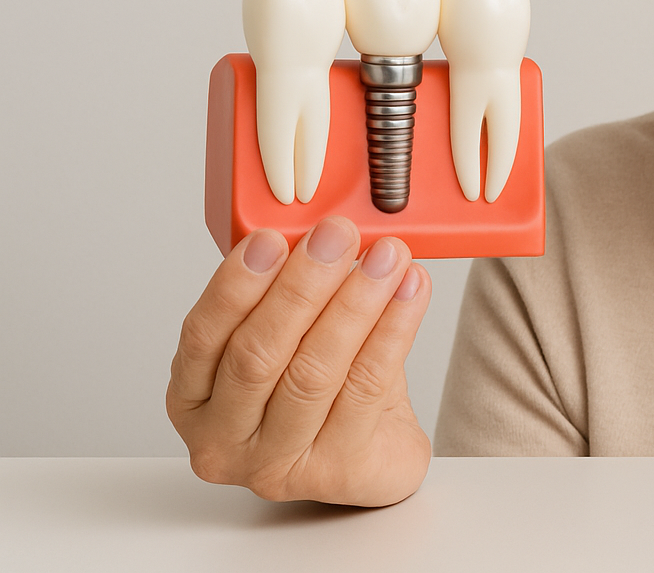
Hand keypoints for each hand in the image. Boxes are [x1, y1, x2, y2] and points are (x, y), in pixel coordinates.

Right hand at [167, 216, 432, 505]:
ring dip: (355, 304)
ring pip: (314, 373)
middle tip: (337, 235)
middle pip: (258, 356)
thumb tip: (317, 231)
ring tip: (386, 257)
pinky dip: (393, 330)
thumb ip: (287, 292)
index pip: (203, 337)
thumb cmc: (324, 387)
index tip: (273, 238)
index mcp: (194, 399)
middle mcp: (224, 440)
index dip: (236, 284)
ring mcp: (277, 465)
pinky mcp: (336, 472)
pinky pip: (367, 387)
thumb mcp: (290, 336)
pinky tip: (409, 291)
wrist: (373, 450)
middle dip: (302, 287)